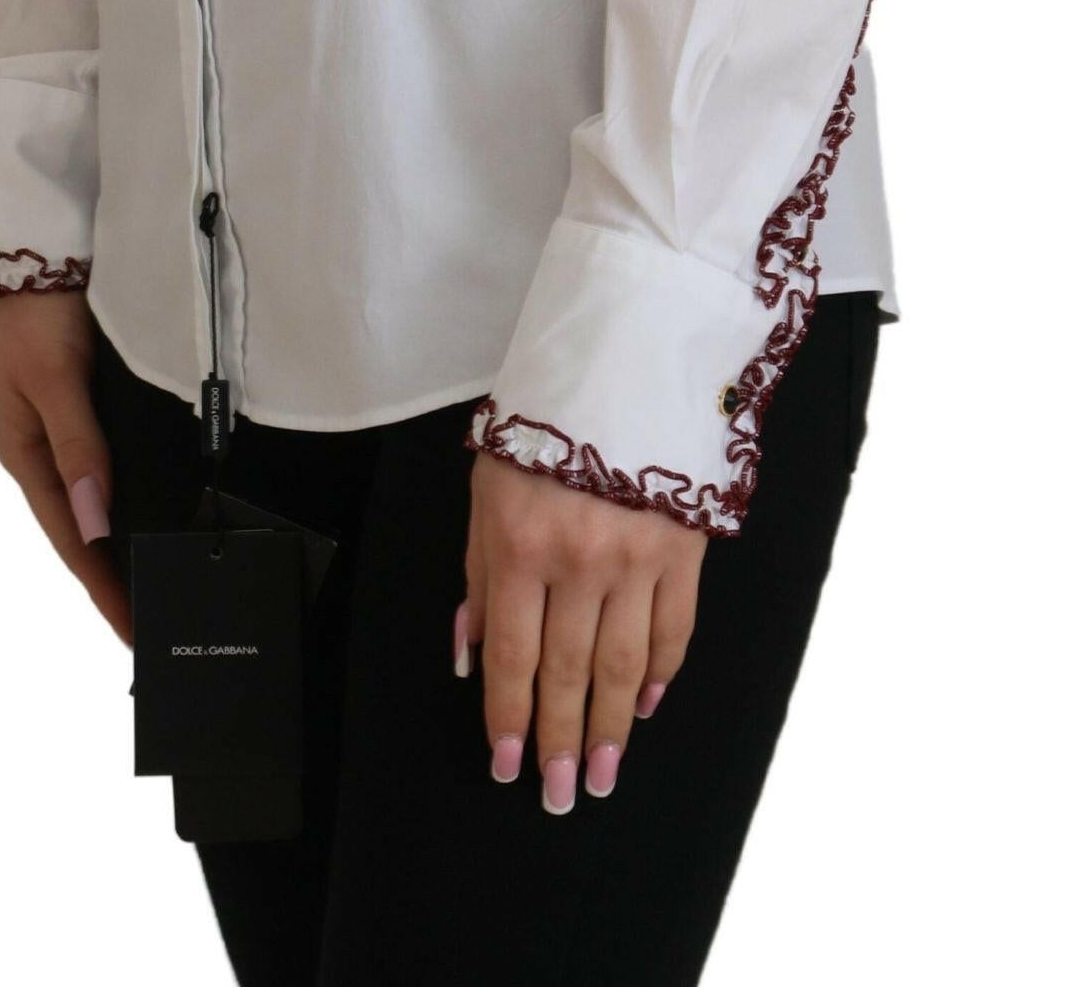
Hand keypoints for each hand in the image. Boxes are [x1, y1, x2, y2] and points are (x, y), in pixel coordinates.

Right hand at [0, 289, 131, 644]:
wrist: (35, 251)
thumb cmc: (35, 317)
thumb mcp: (54, 382)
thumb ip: (79, 447)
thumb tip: (98, 521)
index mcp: (26, 456)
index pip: (72, 540)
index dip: (103, 587)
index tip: (135, 629)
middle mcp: (45, 451)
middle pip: (84, 530)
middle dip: (114, 575)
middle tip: (158, 614)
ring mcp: (66, 430)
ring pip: (98, 501)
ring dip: (124, 538)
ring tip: (162, 573)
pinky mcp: (88, 406)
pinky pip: (110, 465)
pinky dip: (131, 493)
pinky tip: (160, 503)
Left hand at [460, 452, 706, 811]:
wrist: (623, 361)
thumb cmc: (543, 423)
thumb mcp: (488, 486)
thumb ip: (479, 572)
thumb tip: (471, 652)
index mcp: (520, 544)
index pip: (513, 656)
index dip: (509, 718)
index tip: (506, 767)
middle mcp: (578, 561)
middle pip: (567, 673)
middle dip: (559, 740)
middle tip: (558, 793)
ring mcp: (636, 558)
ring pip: (622, 665)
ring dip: (611, 728)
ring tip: (603, 774)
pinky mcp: (683, 549)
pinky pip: (674, 629)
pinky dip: (661, 672)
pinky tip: (647, 704)